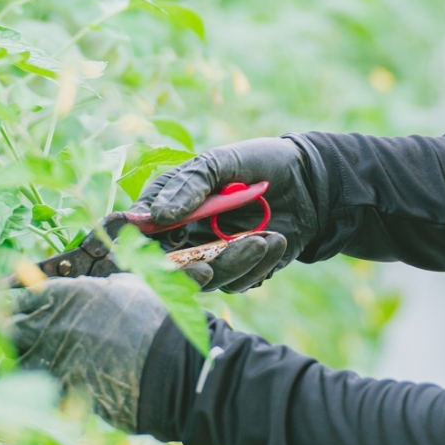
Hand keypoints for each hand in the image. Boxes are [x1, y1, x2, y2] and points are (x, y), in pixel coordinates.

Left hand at [10, 274, 165, 432]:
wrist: (166, 364)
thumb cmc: (152, 320)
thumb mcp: (129, 287)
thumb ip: (106, 285)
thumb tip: (104, 286)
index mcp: (62, 294)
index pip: (19, 299)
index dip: (16, 308)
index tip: (18, 314)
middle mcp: (47, 324)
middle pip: (8, 329)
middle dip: (10, 334)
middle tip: (20, 341)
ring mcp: (49, 357)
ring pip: (16, 361)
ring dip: (22, 362)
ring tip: (37, 366)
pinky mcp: (56, 388)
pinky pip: (34, 388)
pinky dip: (37, 389)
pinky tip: (49, 388)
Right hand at [106, 135, 318, 293]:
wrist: (307, 181)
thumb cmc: (257, 162)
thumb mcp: (221, 163)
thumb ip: (189, 185)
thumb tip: (156, 216)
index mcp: (167, 206)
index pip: (137, 235)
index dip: (136, 249)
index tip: (156, 252)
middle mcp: (182, 236)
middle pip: (168, 269)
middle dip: (186, 274)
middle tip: (206, 271)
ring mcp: (210, 256)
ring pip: (206, 280)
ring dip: (234, 264)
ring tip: (263, 240)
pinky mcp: (238, 271)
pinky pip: (238, 282)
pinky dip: (258, 266)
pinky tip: (277, 241)